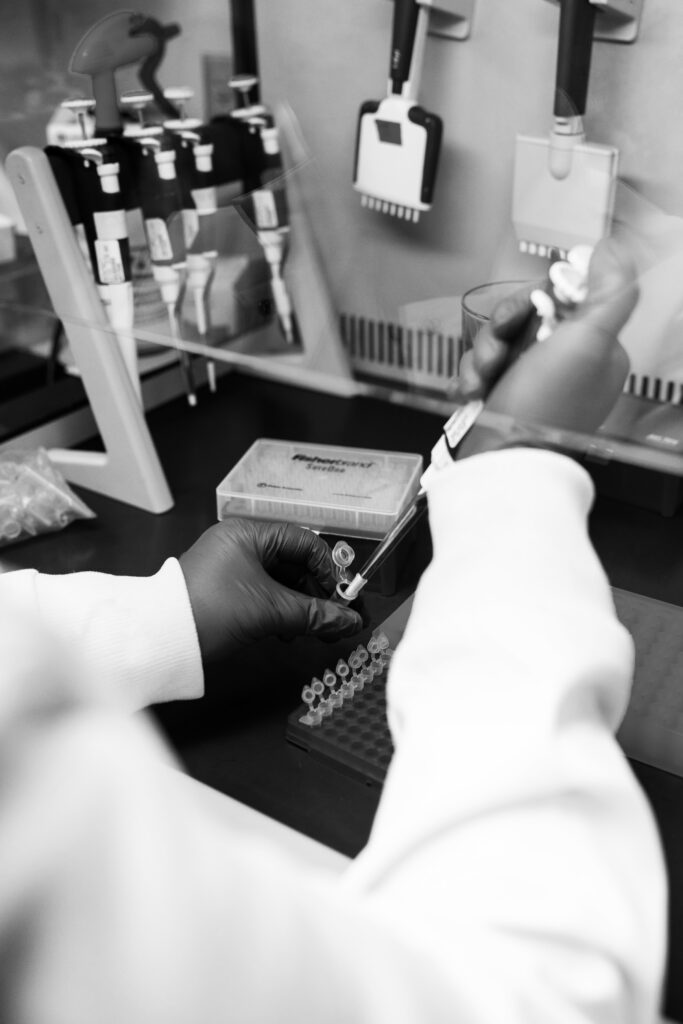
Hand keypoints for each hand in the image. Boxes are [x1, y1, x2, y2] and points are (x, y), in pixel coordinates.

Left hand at [179, 518, 362, 664]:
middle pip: (294, 562)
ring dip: (300, 606)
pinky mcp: (224, 590)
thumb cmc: (207, 612)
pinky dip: (281, 611)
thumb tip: (348, 620)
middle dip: (317, 593)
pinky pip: (264, 593)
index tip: (342, 597)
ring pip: (280, 581)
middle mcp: (239, 544)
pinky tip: (288, 632)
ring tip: (313, 630)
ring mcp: (230, 567)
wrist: (161, 639)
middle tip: (335, 618)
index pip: (305, 542)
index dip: (329, 570)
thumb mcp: (269, 611)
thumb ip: (315, 614)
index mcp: (249, 534)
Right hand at [456, 237, 638, 457]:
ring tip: (483, 379)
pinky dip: (471, 377)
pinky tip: (472, 392)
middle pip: (524, 316)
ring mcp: (531, 383)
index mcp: (594, 349)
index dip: (535, 298)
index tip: (525, 311)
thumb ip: (609, 290)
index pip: (563, 298)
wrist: (503, 463)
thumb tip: (611, 247)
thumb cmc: (545, 406)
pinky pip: (479, 368)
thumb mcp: (589, 341)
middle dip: (502, 328)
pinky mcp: (501, 398)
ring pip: (497, 340)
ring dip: (481, 354)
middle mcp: (564, 365)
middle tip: (498, 349)